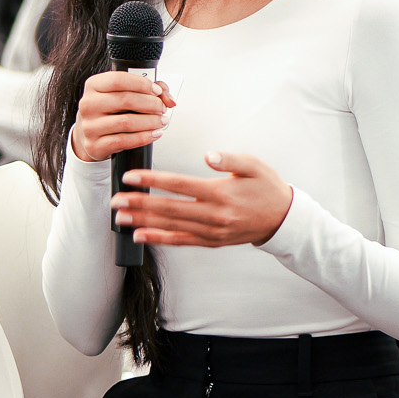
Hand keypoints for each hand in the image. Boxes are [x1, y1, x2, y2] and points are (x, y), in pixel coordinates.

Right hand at [69, 70, 174, 163]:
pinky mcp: (95, 145)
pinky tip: (154, 134)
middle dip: (151, 104)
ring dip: (150, 122)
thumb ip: (149, 90)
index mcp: (93, 85)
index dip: (142, 84)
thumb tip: (168, 99)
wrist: (91, 136)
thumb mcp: (124, 94)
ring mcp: (90, 126)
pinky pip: (124, 141)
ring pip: (126, 122)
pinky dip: (143, 137)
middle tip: (161, 108)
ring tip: (161, 121)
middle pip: (125, 100)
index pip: (119, 79)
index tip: (157, 91)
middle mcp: (89, 104)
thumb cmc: (110, 112)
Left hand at [111, 151, 292, 247]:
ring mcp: (211, 231)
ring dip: (143, 223)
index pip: (178, 184)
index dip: (152, 180)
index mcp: (220, 193)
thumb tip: (208, 156)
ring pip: (171, 227)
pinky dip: (160, 239)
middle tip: (116, 200)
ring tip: (121, 218)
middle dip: (139, 204)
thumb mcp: (253, 165)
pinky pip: (181, 241)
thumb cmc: (267, 188)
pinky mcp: (211, 241)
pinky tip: (141, 236)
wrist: (282, 219)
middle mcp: (213, 215)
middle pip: (168, 208)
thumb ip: (229, 159)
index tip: (131, 177)